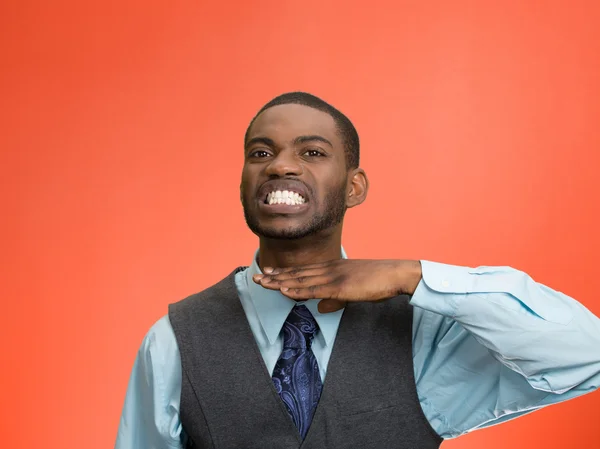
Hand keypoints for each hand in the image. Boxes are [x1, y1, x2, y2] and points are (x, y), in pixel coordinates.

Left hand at [252, 259, 421, 312]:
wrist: (394, 274)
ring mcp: (333, 277)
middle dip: (275, 276)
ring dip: (280, 282)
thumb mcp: (352, 291)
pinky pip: (314, 290)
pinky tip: (284, 291)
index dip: (283, 272)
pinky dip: (297, 290)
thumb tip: (319, 308)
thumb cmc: (377, 282)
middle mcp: (329, 269)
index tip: (267, 272)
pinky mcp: (340, 287)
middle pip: (297, 274)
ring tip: (262, 283)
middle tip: (256, 277)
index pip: (303, 270)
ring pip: (301, 281)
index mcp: (332, 268)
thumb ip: (334, 299)